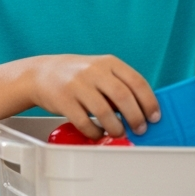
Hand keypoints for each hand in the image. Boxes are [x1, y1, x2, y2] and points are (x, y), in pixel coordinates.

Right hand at [23, 55, 158, 138]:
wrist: (39, 74)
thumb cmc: (75, 75)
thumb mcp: (99, 70)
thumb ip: (119, 84)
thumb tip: (142, 111)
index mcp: (108, 62)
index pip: (137, 82)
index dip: (149, 102)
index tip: (155, 117)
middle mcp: (93, 71)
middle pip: (123, 97)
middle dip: (136, 118)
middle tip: (140, 129)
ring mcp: (77, 85)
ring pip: (104, 112)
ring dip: (116, 128)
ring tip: (119, 133)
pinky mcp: (63, 100)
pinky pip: (84, 122)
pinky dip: (95, 132)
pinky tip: (98, 133)